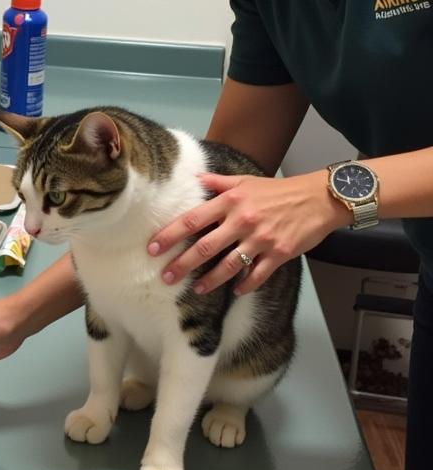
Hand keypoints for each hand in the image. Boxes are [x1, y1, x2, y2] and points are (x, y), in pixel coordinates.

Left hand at [148, 170, 348, 294]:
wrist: (318, 198)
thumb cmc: (278, 190)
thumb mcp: (245, 181)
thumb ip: (217, 182)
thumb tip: (193, 177)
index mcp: (230, 202)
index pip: (192, 220)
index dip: (170, 235)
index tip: (152, 248)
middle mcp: (242, 221)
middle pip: (205, 246)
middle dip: (182, 264)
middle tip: (165, 277)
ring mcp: (261, 239)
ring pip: (228, 265)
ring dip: (210, 280)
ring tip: (195, 290)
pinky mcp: (279, 254)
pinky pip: (257, 274)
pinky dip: (245, 285)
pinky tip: (234, 292)